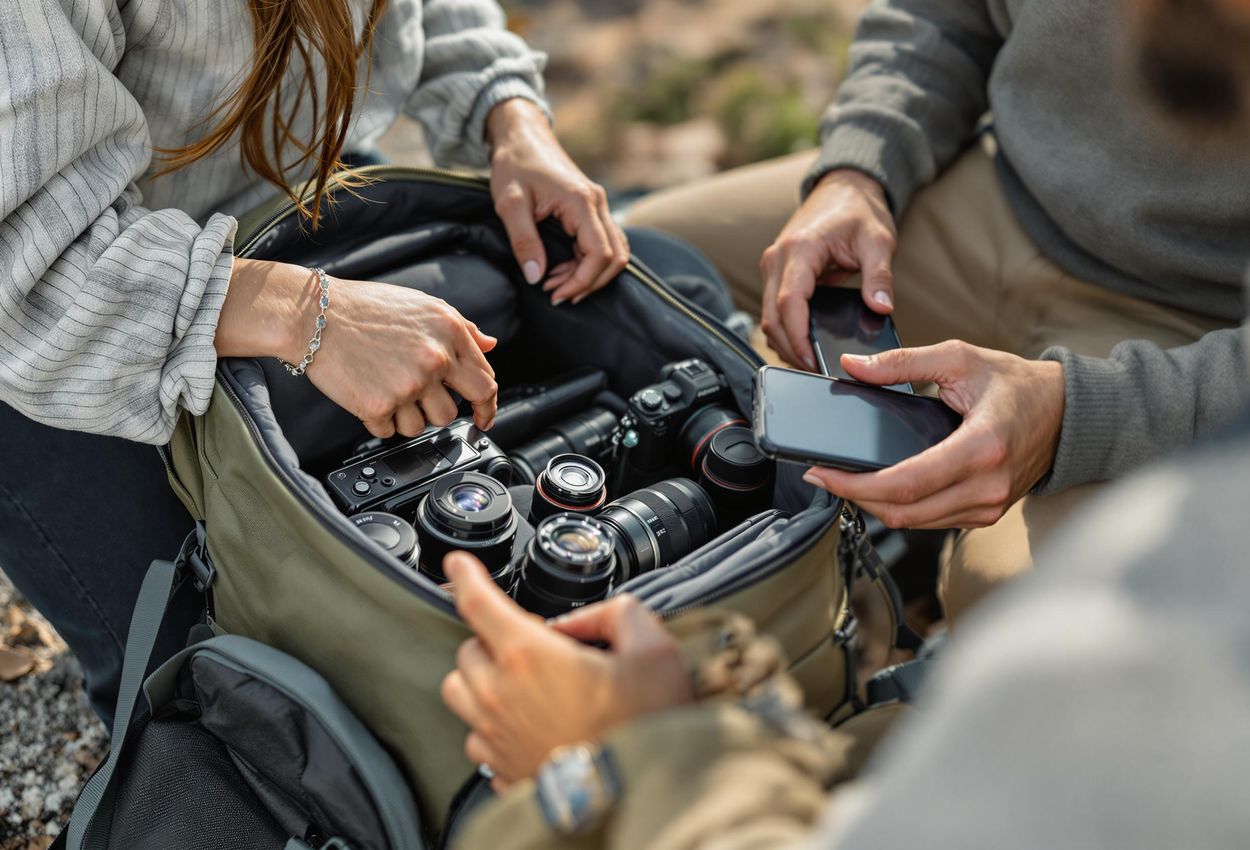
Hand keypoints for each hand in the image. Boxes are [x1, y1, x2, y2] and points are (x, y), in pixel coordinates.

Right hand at [215, 260, 498, 438]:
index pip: (485, 383)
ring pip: (421, 426)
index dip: (487, 406)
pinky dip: (379, 420)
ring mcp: (407, 386)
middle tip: (421, 405)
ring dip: (405, 416)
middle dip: (439, 412)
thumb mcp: (423, 306)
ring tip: (385, 387)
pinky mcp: (378, 406)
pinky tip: (367, 393)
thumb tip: (489, 345)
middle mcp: (434, 360)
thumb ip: (462, 328)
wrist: (314, 315)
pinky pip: (389, 432)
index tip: (483, 417)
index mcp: (450, 334)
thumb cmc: (364, 308)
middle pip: (452, 412)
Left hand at [440, 553, 692, 789]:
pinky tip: (525, 721)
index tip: (460, 564)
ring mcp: (495, 737)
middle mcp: (500, 695)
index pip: (477, 602)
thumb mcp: (654, 650)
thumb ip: (619, 614)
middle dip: (494, 637)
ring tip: (519, 681)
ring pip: (461, 692)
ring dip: (482, 678)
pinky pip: (476, 736)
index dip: (465, 574)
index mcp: (529, 655)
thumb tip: (592, 617)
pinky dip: (491, 722)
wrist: (641, 798)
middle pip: (467, 648)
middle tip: (533, 643)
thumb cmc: (646, 729)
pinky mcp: (500, 771)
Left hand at [486, 99, 628, 305]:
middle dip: (588, 283)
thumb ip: (524, 241)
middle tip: (555, 293)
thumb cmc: (514, 164)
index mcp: (581, 202)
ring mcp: (598, 205)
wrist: (522, 136)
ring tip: (557, 283)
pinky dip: (589, 263)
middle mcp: (597, 203)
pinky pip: (604, 243)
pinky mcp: (592, 208)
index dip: (582, 281)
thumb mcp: (509, 203)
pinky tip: (563, 269)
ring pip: (614, 252)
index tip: (555, 294)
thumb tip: (536, 277)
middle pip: (615, 258)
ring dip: (590, 275)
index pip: (601, 254)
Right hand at [760, 169, 895, 369]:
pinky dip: (783, 331)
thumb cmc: (859, 212)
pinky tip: (802, 346)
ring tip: (810, 363)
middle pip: (771, 317)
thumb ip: (879, 276)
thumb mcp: (879, 241)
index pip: (789, 303)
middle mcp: (777, 258)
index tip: (814, 361)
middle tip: (815, 371)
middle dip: (790, 348)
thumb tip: (880, 307)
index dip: (798, 337)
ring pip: (767, 317)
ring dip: (783, 342)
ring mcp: (773, 265)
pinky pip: (772, 310)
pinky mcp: (776, 273)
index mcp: (800, 250)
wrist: (844, 189)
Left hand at [802, 342, 1064, 528]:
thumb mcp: (960, 359)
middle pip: (902, 511)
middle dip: (853, 497)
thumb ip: (904, 362)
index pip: (906, 483)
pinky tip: (878, 488)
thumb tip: (854, 366)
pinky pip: (931, 521)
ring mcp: (988, 506)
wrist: (1066, 413)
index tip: (822, 472)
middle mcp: (986, 486)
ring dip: (873, 505)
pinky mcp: (985, 515)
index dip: (855, 484)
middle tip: (821, 476)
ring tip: (843, 480)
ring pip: (913, 523)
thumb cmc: (1017, 384)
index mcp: (981, 447)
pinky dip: (900, 508)